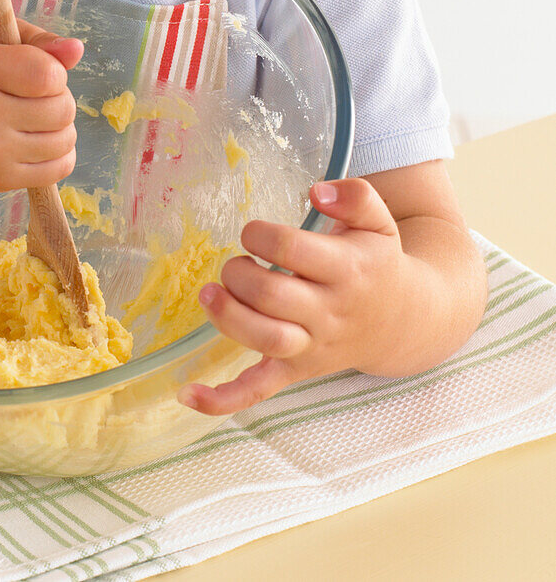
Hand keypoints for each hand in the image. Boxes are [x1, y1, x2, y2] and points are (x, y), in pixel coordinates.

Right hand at [0, 19, 83, 190]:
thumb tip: (77, 49)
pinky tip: (39, 141)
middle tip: (36, 97)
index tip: (39, 72)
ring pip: (64, 139)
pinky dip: (60, 154)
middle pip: (62, 109)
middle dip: (59, 98)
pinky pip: (56, 169)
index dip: (55, 72)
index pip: (48, 75)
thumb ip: (38, 42)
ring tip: (37, 118)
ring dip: (61, 127)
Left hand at [179, 178, 408, 416]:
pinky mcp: (297, 371)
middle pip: (272, 296)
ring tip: (209, 294)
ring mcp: (312, 346)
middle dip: (239, 275)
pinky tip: (186, 393)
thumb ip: (355, 196)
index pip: (292, 250)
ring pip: (267, 340)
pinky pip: (259, 390)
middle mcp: (330, 311)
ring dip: (228, 317)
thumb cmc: (376, 262)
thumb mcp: (378, 221)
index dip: (260, 235)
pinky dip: (222, 398)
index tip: (252, 232)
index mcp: (347, 269)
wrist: (403, 322)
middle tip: (234, 265)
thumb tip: (317, 191)